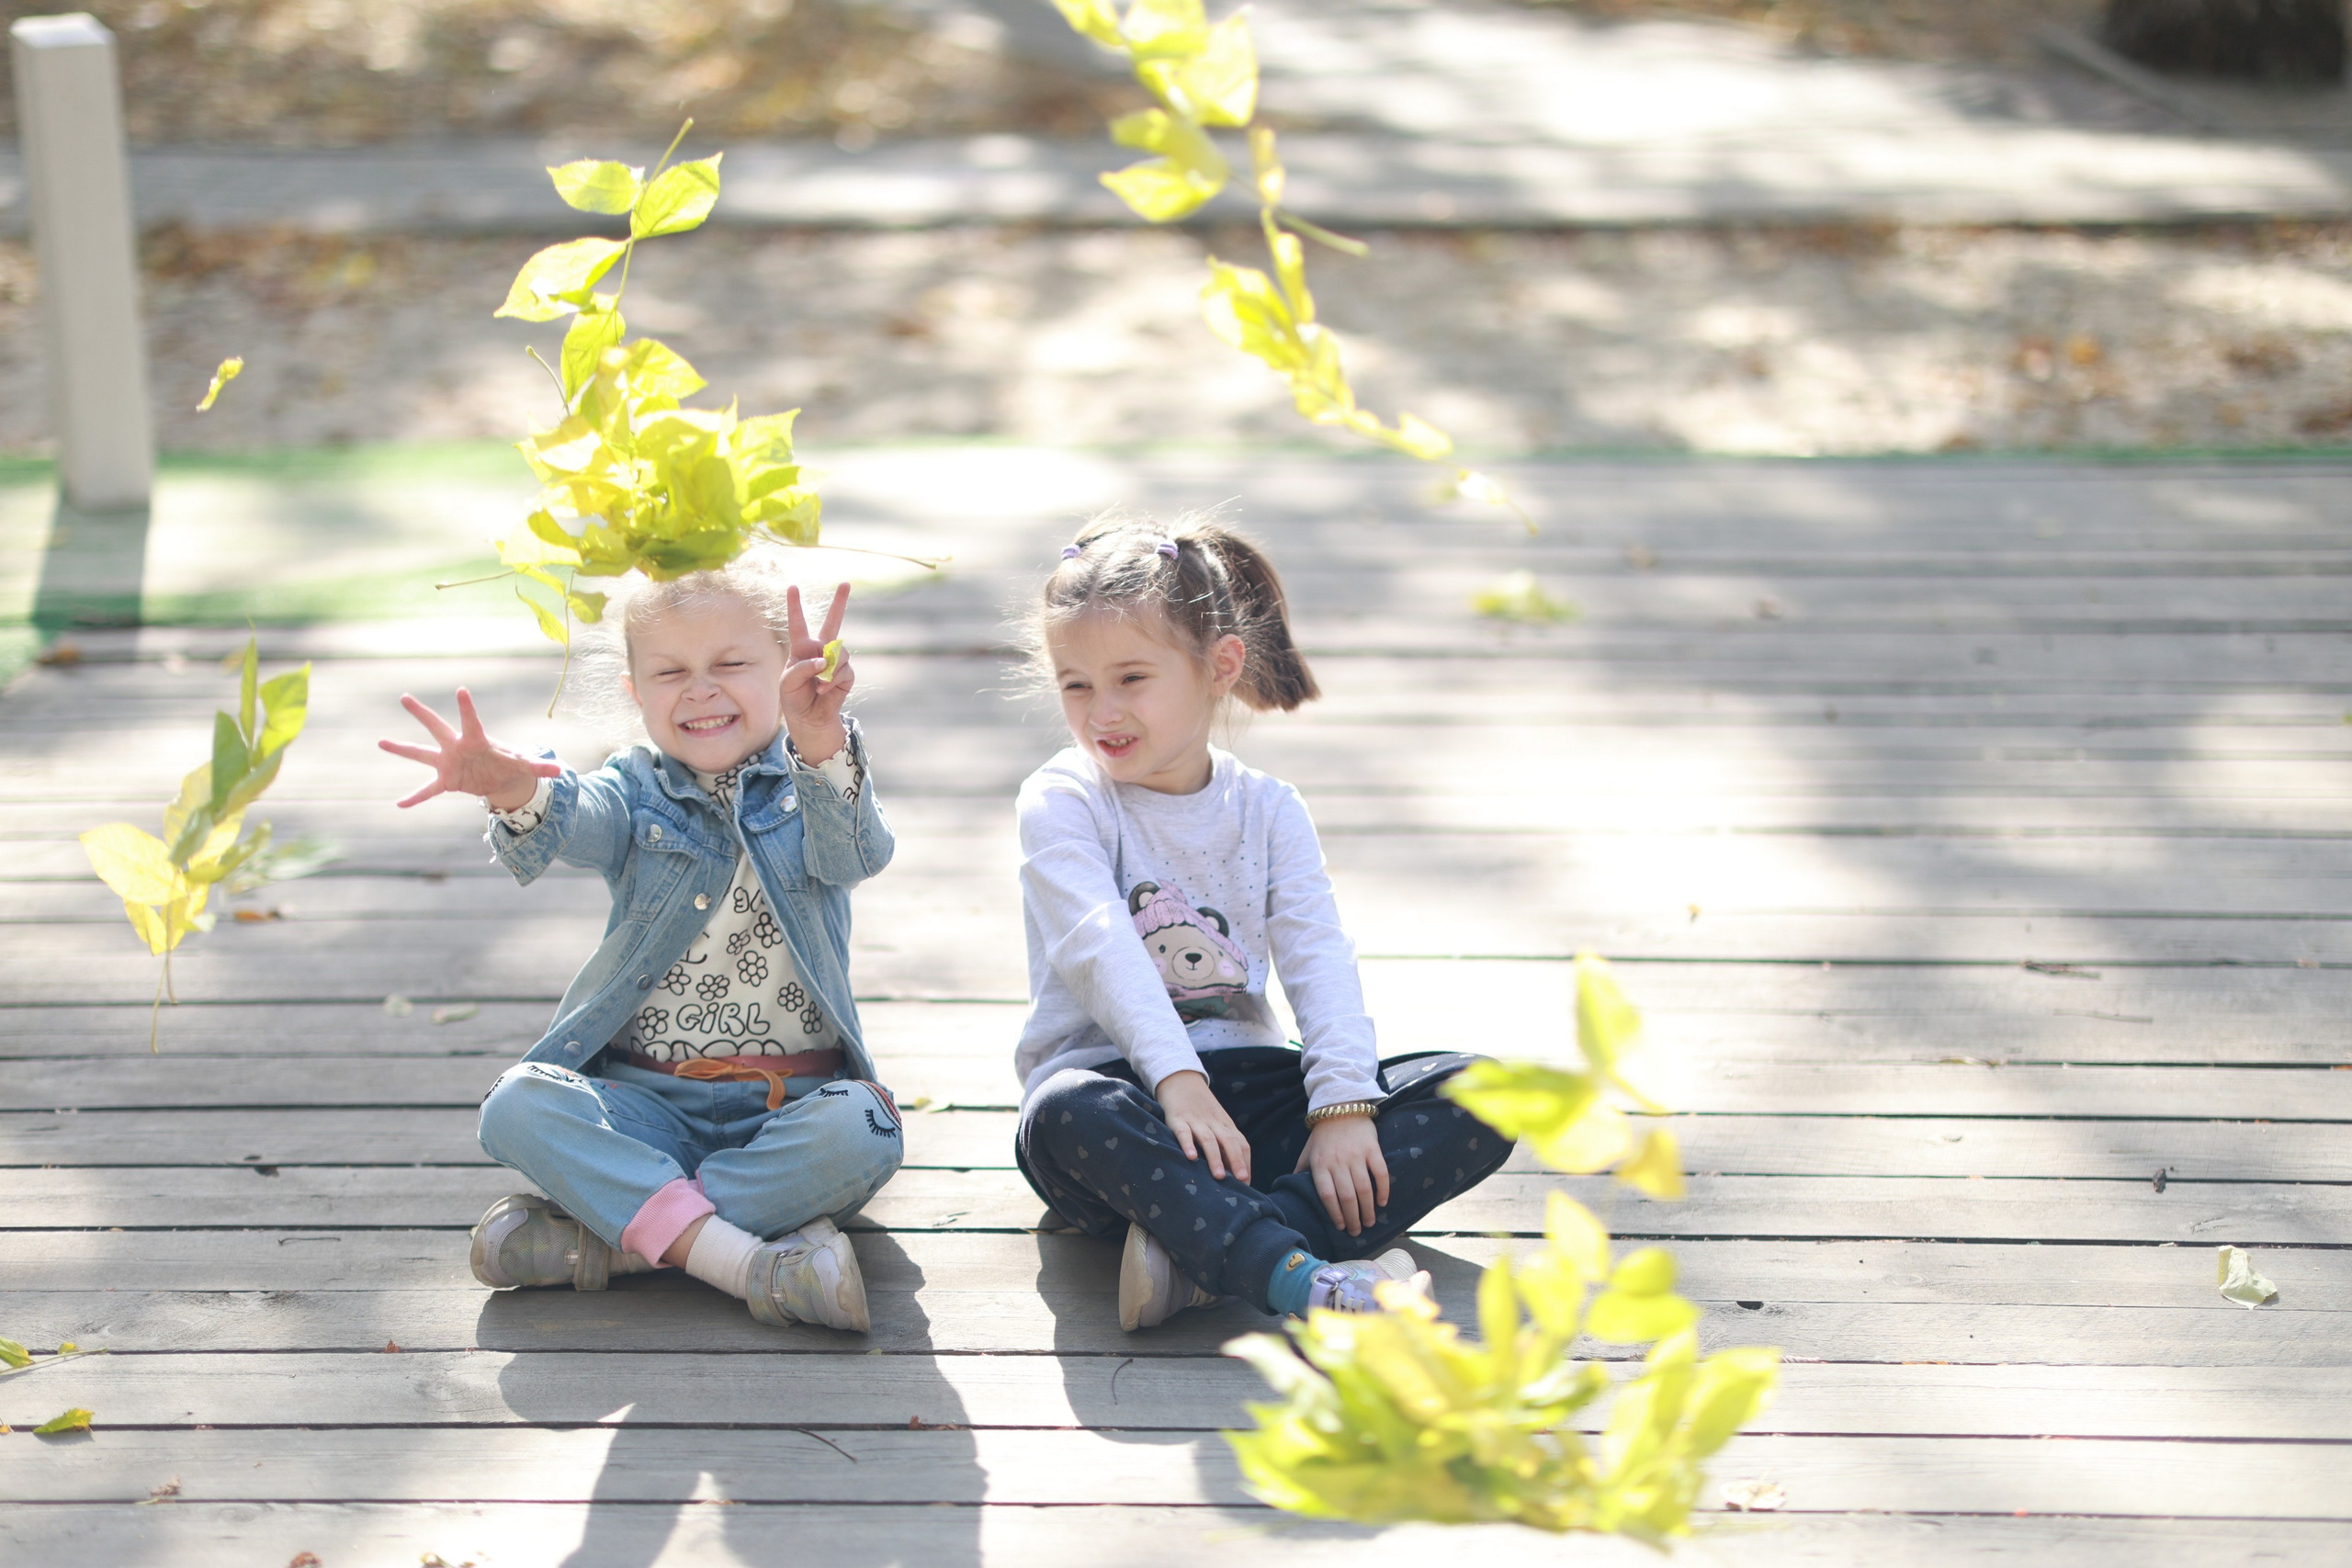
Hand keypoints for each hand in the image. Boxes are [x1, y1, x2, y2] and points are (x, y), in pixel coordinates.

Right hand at [378, 688, 560, 809]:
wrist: (501, 776)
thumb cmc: (511, 763)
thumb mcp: (526, 765)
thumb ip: (539, 765)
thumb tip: (560, 769)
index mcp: (477, 740)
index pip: (471, 722)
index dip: (467, 708)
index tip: (461, 689)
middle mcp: (458, 747)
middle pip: (437, 727)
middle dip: (421, 714)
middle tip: (404, 697)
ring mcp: (449, 763)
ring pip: (421, 753)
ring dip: (402, 749)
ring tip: (380, 741)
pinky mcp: (447, 781)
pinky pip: (427, 791)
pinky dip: (415, 798)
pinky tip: (399, 805)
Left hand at [780, 582, 853, 763]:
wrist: (808, 717)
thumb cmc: (794, 697)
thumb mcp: (787, 682)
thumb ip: (802, 667)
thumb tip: (825, 661)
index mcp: (801, 647)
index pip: (798, 623)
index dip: (795, 605)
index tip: (792, 587)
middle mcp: (820, 650)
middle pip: (832, 622)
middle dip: (839, 603)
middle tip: (845, 583)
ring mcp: (835, 661)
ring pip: (840, 653)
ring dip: (829, 668)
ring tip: (819, 683)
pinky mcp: (846, 674)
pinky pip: (844, 670)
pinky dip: (833, 681)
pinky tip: (824, 690)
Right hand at [1156, 1069, 1251, 1182]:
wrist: (1181, 1081)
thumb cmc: (1201, 1110)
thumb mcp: (1217, 1123)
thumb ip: (1225, 1144)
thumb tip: (1234, 1175)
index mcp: (1226, 1125)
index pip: (1241, 1144)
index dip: (1245, 1163)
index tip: (1246, 1184)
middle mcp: (1214, 1123)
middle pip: (1229, 1142)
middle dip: (1236, 1162)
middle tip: (1241, 1181)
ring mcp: (1196, 1121)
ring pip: (1208, 1140)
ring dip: (1215, 1158)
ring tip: (1219, 1176)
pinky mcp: (1177, 1119)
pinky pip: (1184, 1132)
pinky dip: (1187, 1144)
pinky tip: (1190, 1157)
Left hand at [1296, 1114, 1389, 1236]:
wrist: (1341, 1106)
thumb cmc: (1322, 1134)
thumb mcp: (1307, 1152)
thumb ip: (1301, 1171)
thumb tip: (1290, 1191)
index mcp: (1320, 1164)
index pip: (1327, 1196)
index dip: (1334, 1214)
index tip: (1340, 1227)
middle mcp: (1338, 1162)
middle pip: (1346, 1197)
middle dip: (1352, 1219)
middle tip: (1356, 1232)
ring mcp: (1356, 1155)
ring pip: (1364, 1189)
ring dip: (1367, 1209)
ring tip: (1369, 1223)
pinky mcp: (1372, 1149)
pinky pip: (1380, 1173)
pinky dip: (1383, 1190)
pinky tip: (1383, 1203)